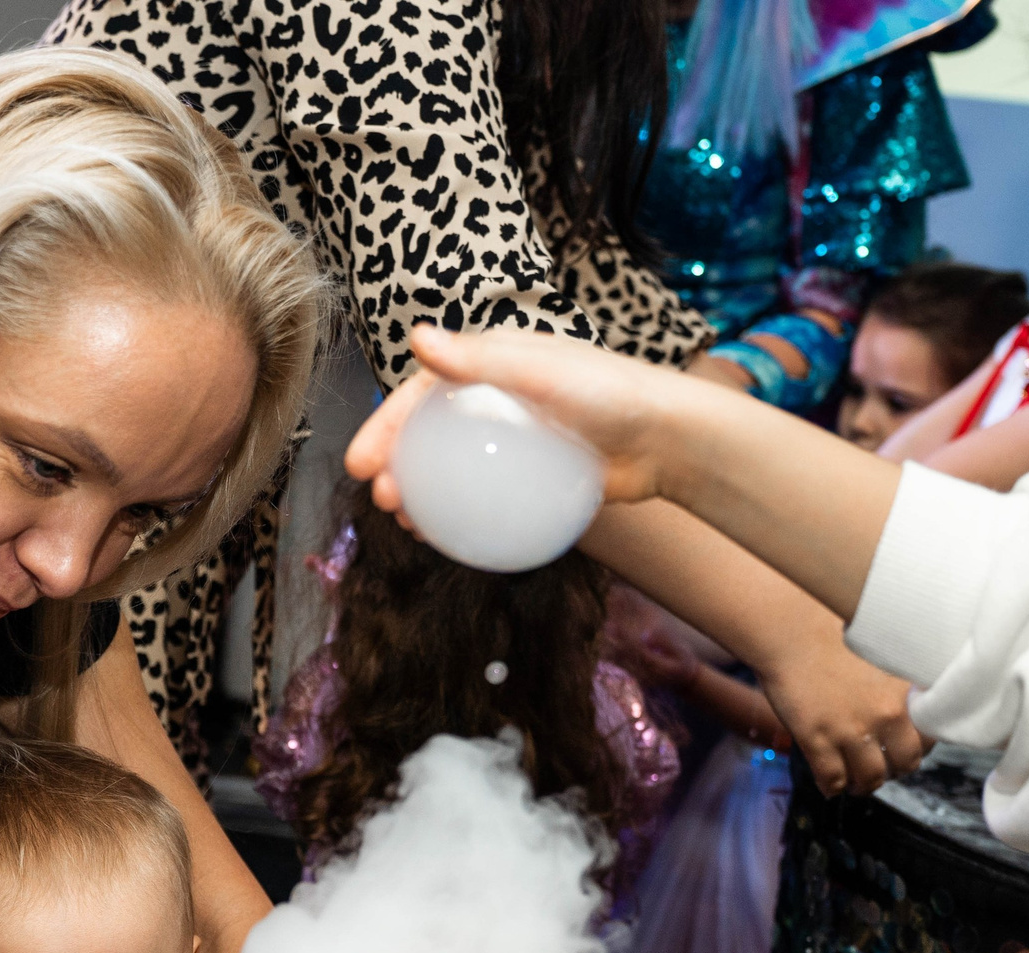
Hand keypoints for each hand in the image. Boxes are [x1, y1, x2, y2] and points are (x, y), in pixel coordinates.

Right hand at [347, 324, 709, 516]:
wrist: (667, 440)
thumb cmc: (611, 393)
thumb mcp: (540, 370)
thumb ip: (480, 360)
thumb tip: (418, 338)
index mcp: (493, 365)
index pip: (423, 391)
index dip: (385, 423)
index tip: (361, 462)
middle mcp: (498, 399)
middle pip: (430, 433)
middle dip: (395, 464)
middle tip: (381, 498)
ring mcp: (515, 439)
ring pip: (454, 468)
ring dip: (422, 493)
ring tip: (406, 522)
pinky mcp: (534, 473)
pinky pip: (487, 495)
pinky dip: (462, 513)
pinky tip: (447, 537)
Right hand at [755, 621, 925, 795]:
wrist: (790, 631)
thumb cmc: (833, 633)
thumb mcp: (885, 653)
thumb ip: (903, 683)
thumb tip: (908, 710)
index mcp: (907, 691)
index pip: (930, 736)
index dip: (918, 746)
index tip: (906, 747)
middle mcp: (886, 713)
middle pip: (906, 763)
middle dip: (895, 770)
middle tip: (884, 767)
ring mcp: (851, 729)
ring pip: (871, 778)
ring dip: (865, 785)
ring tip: (858, 782)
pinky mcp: (818, 739)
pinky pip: (833, 779)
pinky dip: (833, 788)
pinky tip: (830, 784)